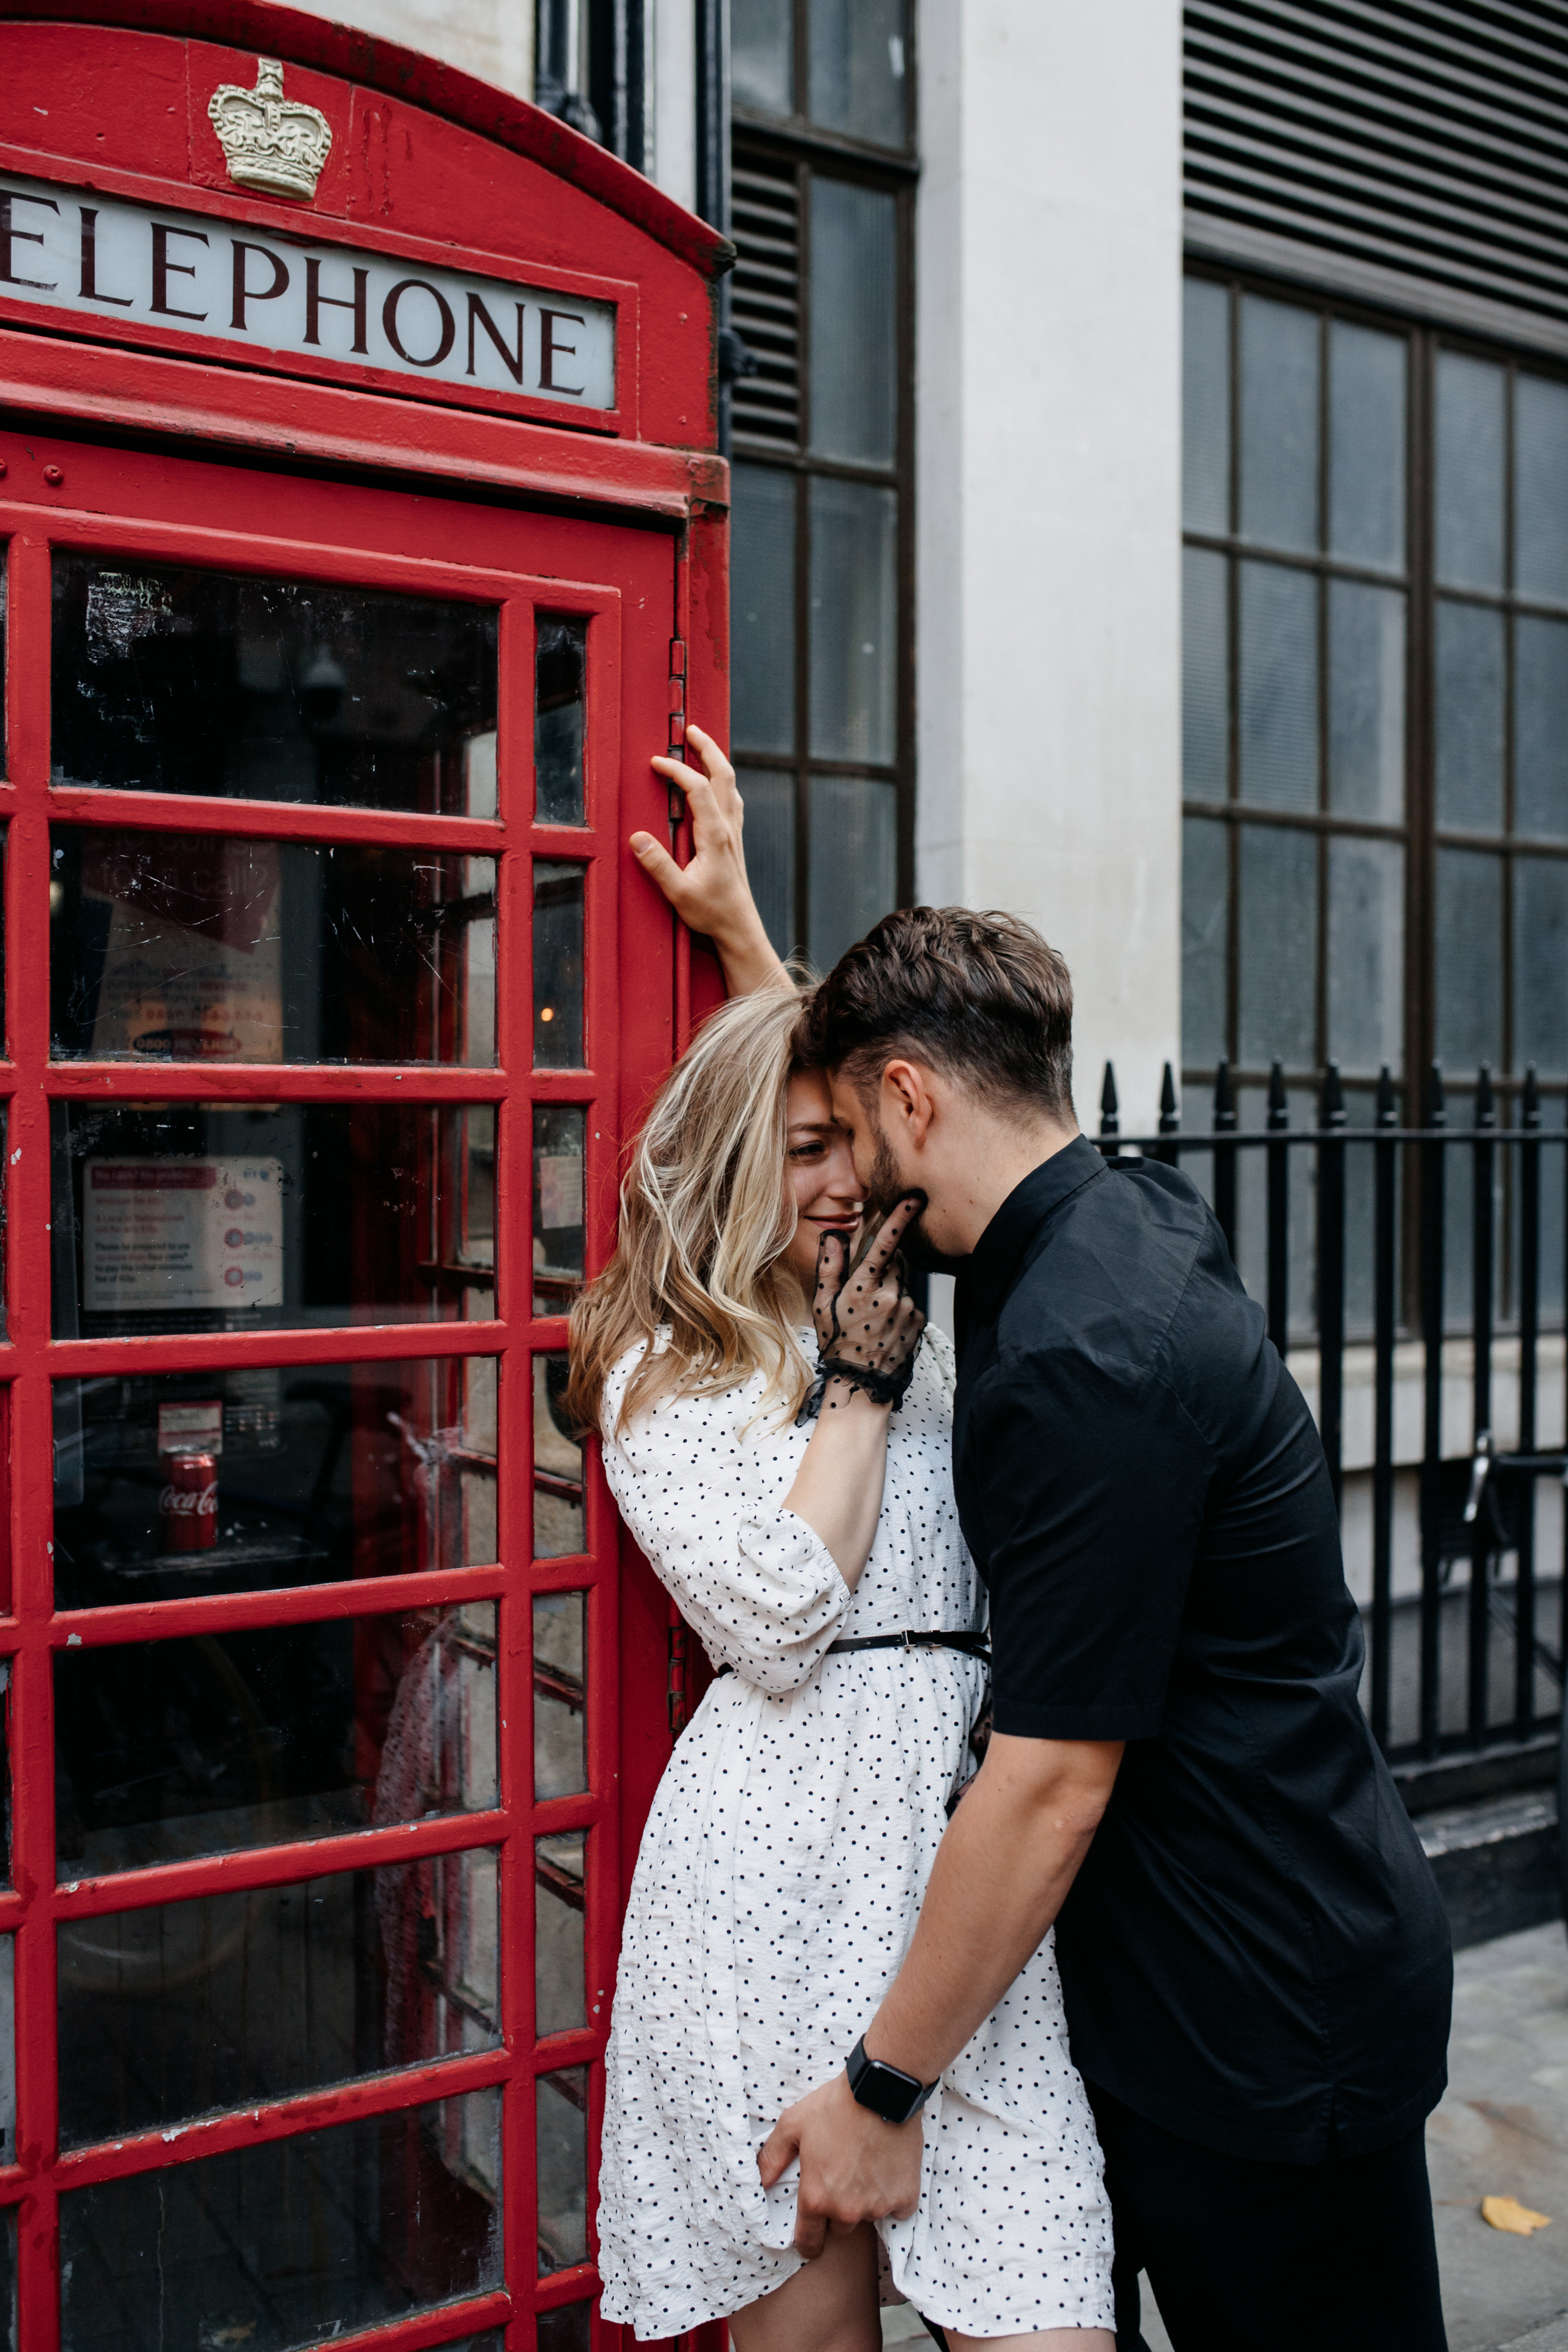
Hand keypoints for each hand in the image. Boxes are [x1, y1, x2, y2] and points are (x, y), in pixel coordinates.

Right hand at [632, 726, 786, 995]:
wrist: (739, 927)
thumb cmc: (711, 912)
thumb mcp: (678, 893)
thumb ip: (657, 865)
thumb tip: (637, 838)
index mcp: (714, 835)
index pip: (697, 788)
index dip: (677, 770)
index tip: (656, 762)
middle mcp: (728, 828)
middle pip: (723, 774)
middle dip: (707, 748)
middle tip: (691, 729)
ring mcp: (734, 832)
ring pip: (730, 785)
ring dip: (716, 761)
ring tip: (700, 746)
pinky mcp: (734, 840)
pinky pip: (731, 799)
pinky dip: (721, 781)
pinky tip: (714, 784)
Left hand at [757, 2070, 922, 2257]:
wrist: (880, 2090)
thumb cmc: (833, 2106)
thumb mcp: (792, 2125)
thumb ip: (772, 2157)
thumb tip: (761, 2183)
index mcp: (816, 2198)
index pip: (809, 2242)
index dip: (808, 2241)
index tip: (812, 2236)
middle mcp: (847, 2210)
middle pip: (840, 2228)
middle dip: (838, 2211)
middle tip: (842, 2179)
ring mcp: (878, 2206)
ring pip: (868, 2217)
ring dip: (865, 2201)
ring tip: (866, 2166)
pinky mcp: (905, 2197)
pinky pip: (897, 2210)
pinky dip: (893, 2196)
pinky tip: (888, 2170)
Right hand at [813, 1193, 925, 1384]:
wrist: (862, 1384)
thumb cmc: (837, 1344)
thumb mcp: (822, 1306)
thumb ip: (829, 1268)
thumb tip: (832, 1236)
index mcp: (863, 1287)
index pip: (884, 1244)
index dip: (900, 1218)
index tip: (915, 1199)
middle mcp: (890, 1295)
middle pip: (895, 1264)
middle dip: (884, 1271)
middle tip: (867, 1296)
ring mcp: (908, 1308)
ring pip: (903, 1285)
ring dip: (892, 1293)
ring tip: (875, 1318)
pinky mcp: (919, 1320)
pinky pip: (912, 1304)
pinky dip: (901, 1309)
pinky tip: (888, 1326)